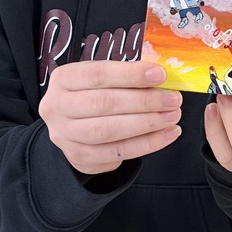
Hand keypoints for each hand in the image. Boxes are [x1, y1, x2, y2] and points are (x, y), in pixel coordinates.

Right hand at [39, 60, 181, 175]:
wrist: (73, 127)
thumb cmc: (94, 94)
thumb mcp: (103, 78)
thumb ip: (126, 75)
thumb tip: (161, 76)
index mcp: (63, 79)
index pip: (98, 74)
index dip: (130, 75)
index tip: (160, 75)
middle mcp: (57, 107)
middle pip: (104, 104)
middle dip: (144, 101)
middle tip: (173, 99)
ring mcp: (65, 135)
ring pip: (109, 130)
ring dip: (147, 124)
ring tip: (172, 116)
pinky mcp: (79, 157)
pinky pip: (116, 152)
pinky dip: (146, 144)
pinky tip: (167, 134)